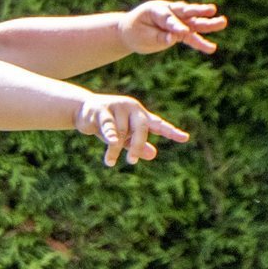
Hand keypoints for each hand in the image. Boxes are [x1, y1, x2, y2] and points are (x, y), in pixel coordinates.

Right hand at [74, 94, 189, 166]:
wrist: (82, 110)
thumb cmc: (106, 125)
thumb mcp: (123, 137)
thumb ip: (136, 145)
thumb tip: (153, 154)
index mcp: (140, 115)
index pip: (158, 124)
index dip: (171, 131)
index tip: (185, 138)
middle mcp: (132, 108)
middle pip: (141, 128)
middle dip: (137, 145)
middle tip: (131, 161)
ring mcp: (117, 106)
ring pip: (120, 131)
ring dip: (114, 148)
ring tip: (109, 162)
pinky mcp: (101, 108)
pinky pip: (108, 124)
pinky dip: (110, 134)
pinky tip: (113, 142)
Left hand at [119, 0, 226, 54]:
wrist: (131, 31)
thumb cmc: (135, 31)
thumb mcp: (143, 35)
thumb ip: (159, 36)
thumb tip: (174, 38)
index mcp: (156, 9)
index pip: (168, 17)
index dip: (175, 25)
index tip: (183, 33)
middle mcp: (169, 11)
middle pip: (185, 12)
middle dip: (199, 11)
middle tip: (212, 9)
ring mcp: (176, 20)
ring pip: (193, 22)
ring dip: (207, 23)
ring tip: (223, 22)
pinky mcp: (180, 31)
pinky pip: (191, 37)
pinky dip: (200, 43)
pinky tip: (212, 48)